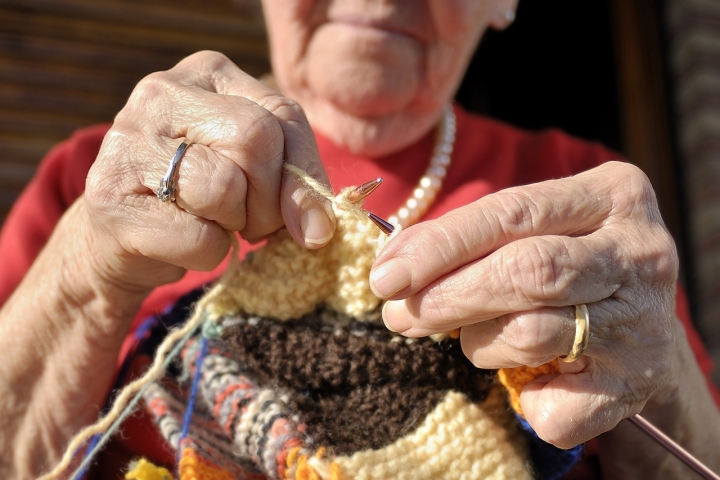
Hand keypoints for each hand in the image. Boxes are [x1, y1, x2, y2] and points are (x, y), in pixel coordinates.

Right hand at [84, 51, 334, 291]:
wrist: (121, 240)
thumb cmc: (202, 199)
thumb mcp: (257, 171)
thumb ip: (294, 180)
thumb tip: (320, 228)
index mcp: (208, 73)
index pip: (284, 115)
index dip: (305, 175)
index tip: (311, 220)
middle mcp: (162, 93)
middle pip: (255, 139)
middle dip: (269, 200)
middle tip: (251, 223)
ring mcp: (128, 142)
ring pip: (224, 187)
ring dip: (235, 226)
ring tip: (214, 225)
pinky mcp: (109, 200)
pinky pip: (198, 237)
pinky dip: (207, 254)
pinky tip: (183, 243)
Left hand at [370, 161, 678, 447]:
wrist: (642, 324)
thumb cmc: (563, 262)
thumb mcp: (527, 230)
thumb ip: (466, 238)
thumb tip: (392, 263)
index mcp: (611, 194)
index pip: (511, 213)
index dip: (441, 246)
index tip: (386, 276)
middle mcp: (640, 251)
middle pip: (527, 271)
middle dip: (448, 298)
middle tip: (399, 317)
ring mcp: (645, 320)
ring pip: (532, 334)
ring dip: (480, 344)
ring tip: (472, 339)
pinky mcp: (641, 382)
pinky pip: (558, 407)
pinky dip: (527, 401)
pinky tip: (530, 385)